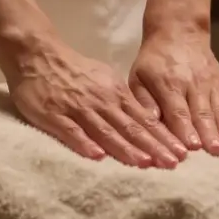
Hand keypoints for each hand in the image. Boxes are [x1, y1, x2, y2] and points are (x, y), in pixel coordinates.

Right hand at [9, 40, 187, 167]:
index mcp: (116, 94)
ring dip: (127, 149)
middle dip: (153, 147)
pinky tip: (98, 157)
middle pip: (131, 128)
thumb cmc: (74, 71)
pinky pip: (71, 131)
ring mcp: (78, 109)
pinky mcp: (54, 115)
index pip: (144, 120)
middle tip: (173, 163)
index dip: (162, 138)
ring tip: (145, 164)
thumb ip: (123, 101)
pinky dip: (85, 144)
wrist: (38, 55)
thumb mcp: (105, 80)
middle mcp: (102, 102)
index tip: (180, 154)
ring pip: (106, 131)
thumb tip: (146, 119)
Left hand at [129, 26, 218, 156]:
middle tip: (217, 152)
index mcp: (168, 84)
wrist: (179, 32)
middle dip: (210, 133)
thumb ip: (145, 102)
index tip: (193, 147)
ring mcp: (211, 82)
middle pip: (202, 112)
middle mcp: (193, 83)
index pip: (178, 111)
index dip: (186, 129)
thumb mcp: (138, 77)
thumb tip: (151, 123)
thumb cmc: (154, 61)